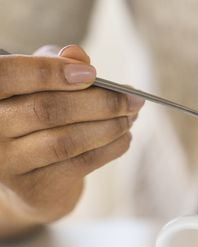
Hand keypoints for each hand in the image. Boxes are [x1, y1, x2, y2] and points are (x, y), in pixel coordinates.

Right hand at [0, 45, 143, 238]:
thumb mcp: (41, 84)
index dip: (50, 72)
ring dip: (109, 127)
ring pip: (67, 141)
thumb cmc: (37, 115)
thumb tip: (77, 55)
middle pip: (47, 110)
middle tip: (132, 98)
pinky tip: (125, 137)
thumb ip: (56, 64)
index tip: (92, 74)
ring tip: (131, 116)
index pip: (7, 75)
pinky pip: (80, 163)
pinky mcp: (33, 188)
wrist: (32, 177)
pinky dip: (111, 148)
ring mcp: (8, 163)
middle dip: (99, 102)